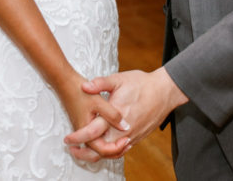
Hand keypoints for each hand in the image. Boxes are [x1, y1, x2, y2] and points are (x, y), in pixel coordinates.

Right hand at [58, 73, 129, 162]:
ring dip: (109, 148)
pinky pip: (93, 140)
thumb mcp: (99, 101)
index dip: (116, 148)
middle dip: (113, 151)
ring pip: (95, 147)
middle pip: (98, 153)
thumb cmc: (79, 91)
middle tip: (127, 143)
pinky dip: (104, 141)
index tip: (127, 139)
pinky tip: (114, 133)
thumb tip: (125, 127)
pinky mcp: (83, 124)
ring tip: (123, 142)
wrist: (64, 82)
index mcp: (87, 130)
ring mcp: (82, 129)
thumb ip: (112, 115)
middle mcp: (82, 133)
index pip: (101, 149)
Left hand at [64, 68, 187, 158]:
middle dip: (84, 152)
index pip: (92, 132)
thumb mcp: (119, 79)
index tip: (67, 139)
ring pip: (111, 153)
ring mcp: (132, 136)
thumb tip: (84, 86)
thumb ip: (100, 83)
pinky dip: (110, 152)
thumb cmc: (141, 84)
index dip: (77, 137)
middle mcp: (123, 130)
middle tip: (72, 148)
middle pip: (100, 150)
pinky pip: (121, 151)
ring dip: (96, 154)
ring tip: (84, 150)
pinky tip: (103, 146)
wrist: (164, 92)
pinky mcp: (137, 137)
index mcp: (116, 115)